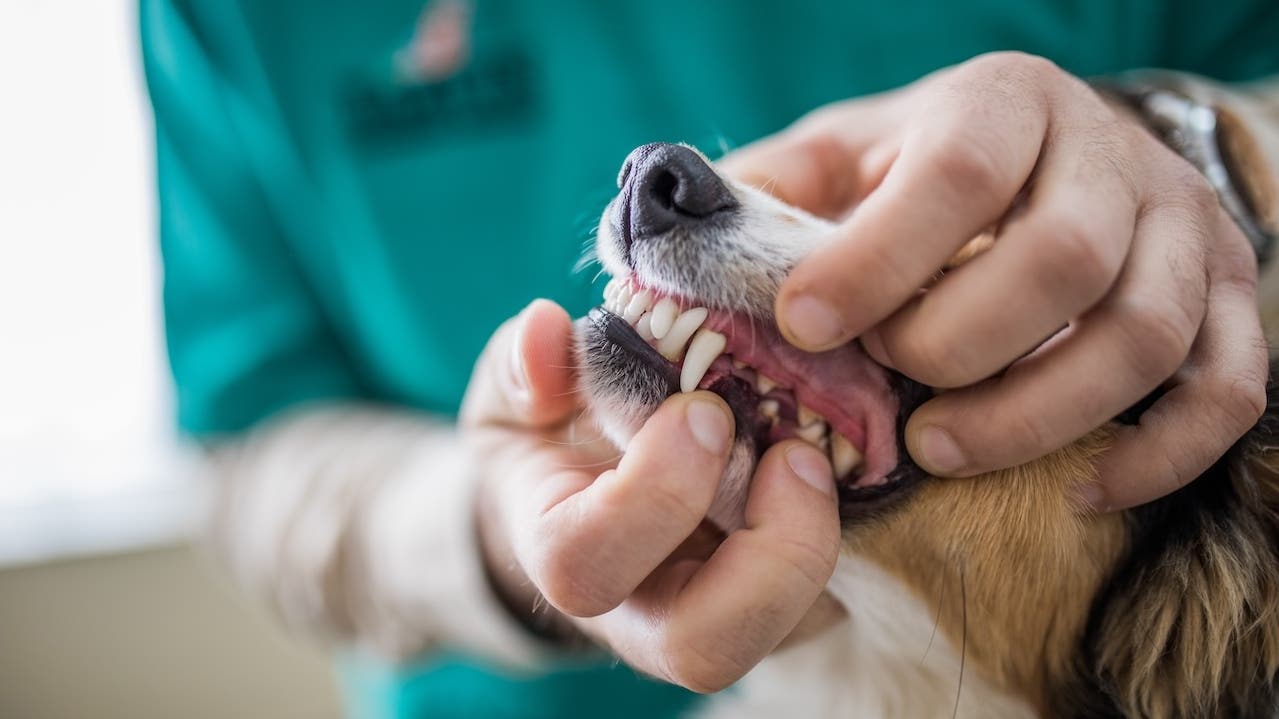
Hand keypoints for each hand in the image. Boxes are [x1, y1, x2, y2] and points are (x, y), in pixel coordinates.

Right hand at [462, 300, 843, 691]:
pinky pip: (832, 600)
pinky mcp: (782, 605)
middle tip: (793, 452)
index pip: (586, 565)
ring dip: (817, 546)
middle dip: (764, 554)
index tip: (703, 409)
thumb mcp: (520, 390)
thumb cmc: (552, 435)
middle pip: (702, 650)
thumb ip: (524, 364)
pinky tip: (850, 460)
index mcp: (564, 552)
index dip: (652, 495)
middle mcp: (641, 611)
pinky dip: (854, 534)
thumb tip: (546, 332)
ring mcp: (716, 617)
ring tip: (819, 456)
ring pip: (782, 636)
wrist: (585, 489)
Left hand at [722, 52, 1266, 510]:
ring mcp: (1184, 230)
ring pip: (1146, 334)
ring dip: (1038, 413)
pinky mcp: (1227, 304)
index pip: (958, 172)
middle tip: (889, 387)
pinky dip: (1158, 456)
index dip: (879, 258)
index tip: (806, 324)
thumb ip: (763, 195)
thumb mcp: (836, 159)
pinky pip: (1227, 392)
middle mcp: (1107, 156)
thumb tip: (665, 247)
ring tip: (944, 450)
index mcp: (1002, 104)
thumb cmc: (918, 173)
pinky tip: (1076, 491)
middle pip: (1062, 259)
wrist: (1048, 160)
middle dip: (959, 344)